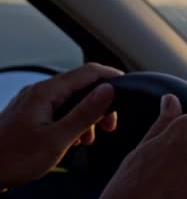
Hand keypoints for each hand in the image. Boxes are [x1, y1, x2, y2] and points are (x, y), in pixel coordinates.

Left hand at [0, 63, 122, 186]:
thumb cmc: (13, 159)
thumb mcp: (58, 138)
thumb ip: (85, 113)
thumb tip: (108, 90)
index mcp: (46, 92)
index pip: (88, 72)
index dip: (112, 77)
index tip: (129, 87)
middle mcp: (39, 92)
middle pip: (81, 85)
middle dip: (100, 102)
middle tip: (110, 125)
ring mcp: (32, 102)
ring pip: (71, 99)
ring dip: (87, 115)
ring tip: (89, 138)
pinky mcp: (29, 114)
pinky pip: (59, 109)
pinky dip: (72, 120)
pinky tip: (73, 139)